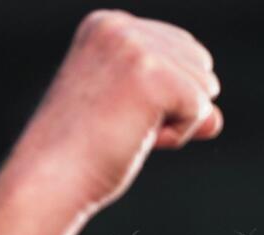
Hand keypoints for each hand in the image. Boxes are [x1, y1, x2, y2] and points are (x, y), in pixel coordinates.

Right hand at [0, 11, 221, 234]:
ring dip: (175, 123)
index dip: (163, 95)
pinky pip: (201, 110)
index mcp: (107, 25)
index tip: (114, 114)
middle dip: (173, 106)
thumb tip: (216, 120)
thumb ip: (176, 106)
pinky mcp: (152, 76)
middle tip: (120, 127)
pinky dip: (177, 137)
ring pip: (205, 86)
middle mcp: (120, 26)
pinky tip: (135, 140)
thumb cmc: (80, 156)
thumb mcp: (132, 118)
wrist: (48, 180)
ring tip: (125, 132)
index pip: (180, 48)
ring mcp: (135, 48)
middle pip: (199, 63)